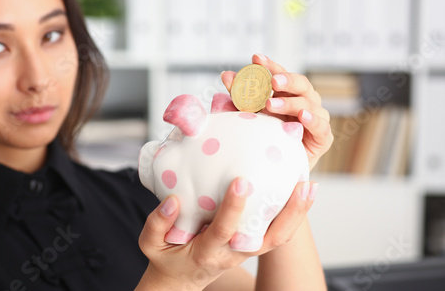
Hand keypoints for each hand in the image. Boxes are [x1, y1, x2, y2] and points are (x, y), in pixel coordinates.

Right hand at [136, 178, 316, 289]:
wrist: (180, 279)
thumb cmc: (166, 258)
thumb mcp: (150, 244)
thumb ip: (157, 223)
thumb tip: (174, 199)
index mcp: (208, 252)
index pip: (224, 230)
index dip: (233, 208)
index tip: (241, 181)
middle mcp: (232, 253)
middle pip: (268, 238)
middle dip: (288, 213)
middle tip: (302, 185)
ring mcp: (245, 252)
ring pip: (278, 237)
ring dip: (296, 213)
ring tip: (309, 186)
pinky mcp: (250, 246)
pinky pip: (275, 232)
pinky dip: (290, 215)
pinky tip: (297, 192)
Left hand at [221, 53, 333, 170]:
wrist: (275, 171)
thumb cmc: (263, 139)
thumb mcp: (248, 117)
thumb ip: (239, 97)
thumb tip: (225, 75)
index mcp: (287, 94)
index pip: (280, 75)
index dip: (270, 65)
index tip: (256, 58)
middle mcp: (304, 102)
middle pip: (300, 83)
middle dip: (286, 79)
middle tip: (272, 81)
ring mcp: (315, 118)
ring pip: (308, 103)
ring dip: (290, 102)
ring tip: (271, 104)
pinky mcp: (323, 137)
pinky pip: (321, 126)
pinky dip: (313, 120)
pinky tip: (303, 116)